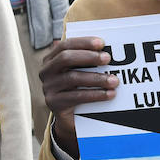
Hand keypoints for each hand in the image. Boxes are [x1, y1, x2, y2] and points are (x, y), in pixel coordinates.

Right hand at [39, 36, 117, 157]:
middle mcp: (46, 71)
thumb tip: (105, 50)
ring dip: (96, 78)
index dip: (83, 42)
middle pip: (65, 58)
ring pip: (73, 78)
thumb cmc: (77, 88)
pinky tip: (109, 94)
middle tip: (107, 59)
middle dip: (89, 57)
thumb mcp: (79, 72)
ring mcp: (48, 87)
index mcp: (51, 59)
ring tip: (114, 81)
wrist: (70, 117)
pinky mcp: (54, 103)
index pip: (65, 45)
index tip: (101, 43)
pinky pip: (76, 97)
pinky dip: (95, 95)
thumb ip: (86, 60)